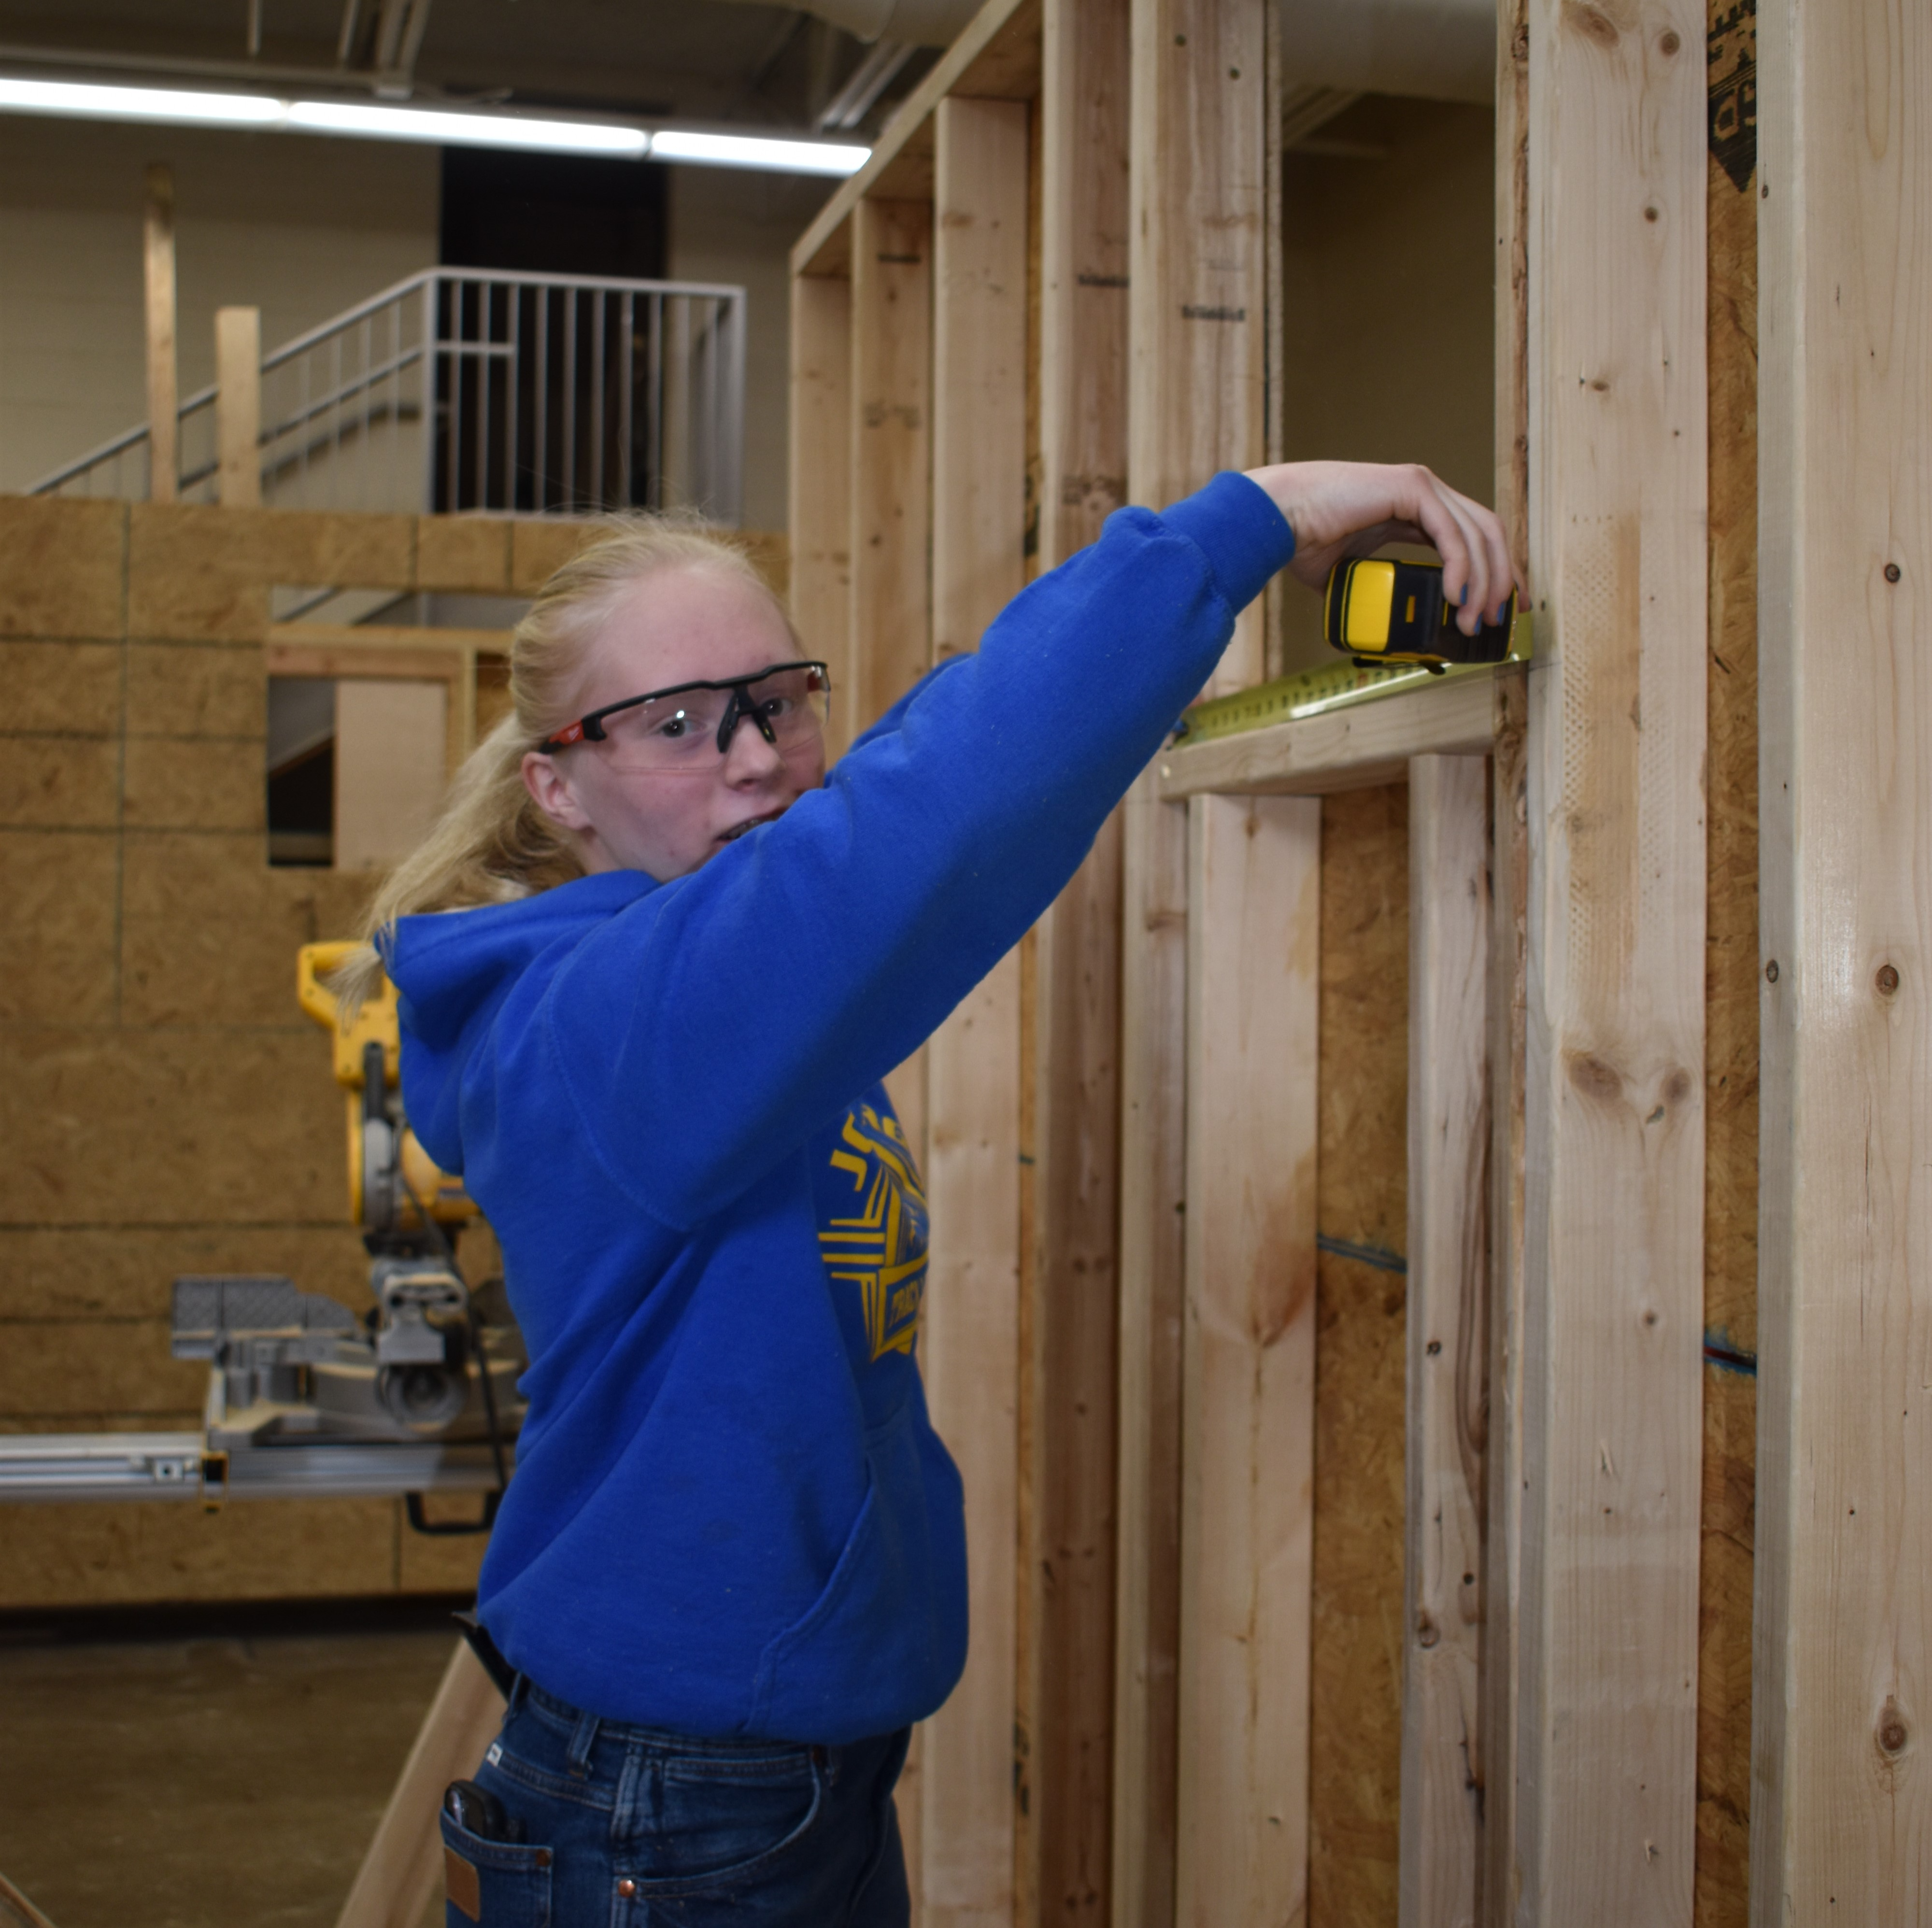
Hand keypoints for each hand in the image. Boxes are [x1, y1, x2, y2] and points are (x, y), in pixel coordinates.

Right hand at [1242, 461, 1522, 635]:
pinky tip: (1457, 596)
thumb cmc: (1304, 542)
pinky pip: (1452, 534)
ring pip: (1478, 535)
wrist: (1277, 518)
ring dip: (1483, 582)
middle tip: (1501, 618)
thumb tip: (1383, 630)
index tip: (1504, 606)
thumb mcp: (1354, 576)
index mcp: (1416, 508)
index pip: (1474, 536)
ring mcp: (1421, 486)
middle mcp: (1426, 492)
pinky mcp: (1411, 488)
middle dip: (1503, 578)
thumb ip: (1379, 592)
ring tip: (1473, 620)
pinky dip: (1462, 568)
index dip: (1496, 571)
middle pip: (1488, 533)